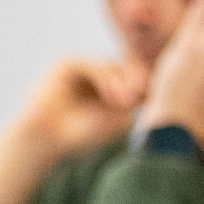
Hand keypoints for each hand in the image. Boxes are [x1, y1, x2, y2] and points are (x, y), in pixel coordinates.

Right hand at [8, 56, 149, 159]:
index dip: (143, 83)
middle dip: (134, 80)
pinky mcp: (66, 64)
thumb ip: (134, 100)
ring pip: (109, 64)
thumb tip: (154, 83)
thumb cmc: (82, 134)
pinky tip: (111, 95)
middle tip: (140, 95)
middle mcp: (95, 76)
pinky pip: (92, 63)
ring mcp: (80, 68)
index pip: (131, 77)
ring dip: (120, 81)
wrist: (48, 139)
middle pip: (123, 67)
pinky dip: (104, 78)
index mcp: (107, 88)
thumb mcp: (117, 118)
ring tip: (124, 101)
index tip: (153, 96)